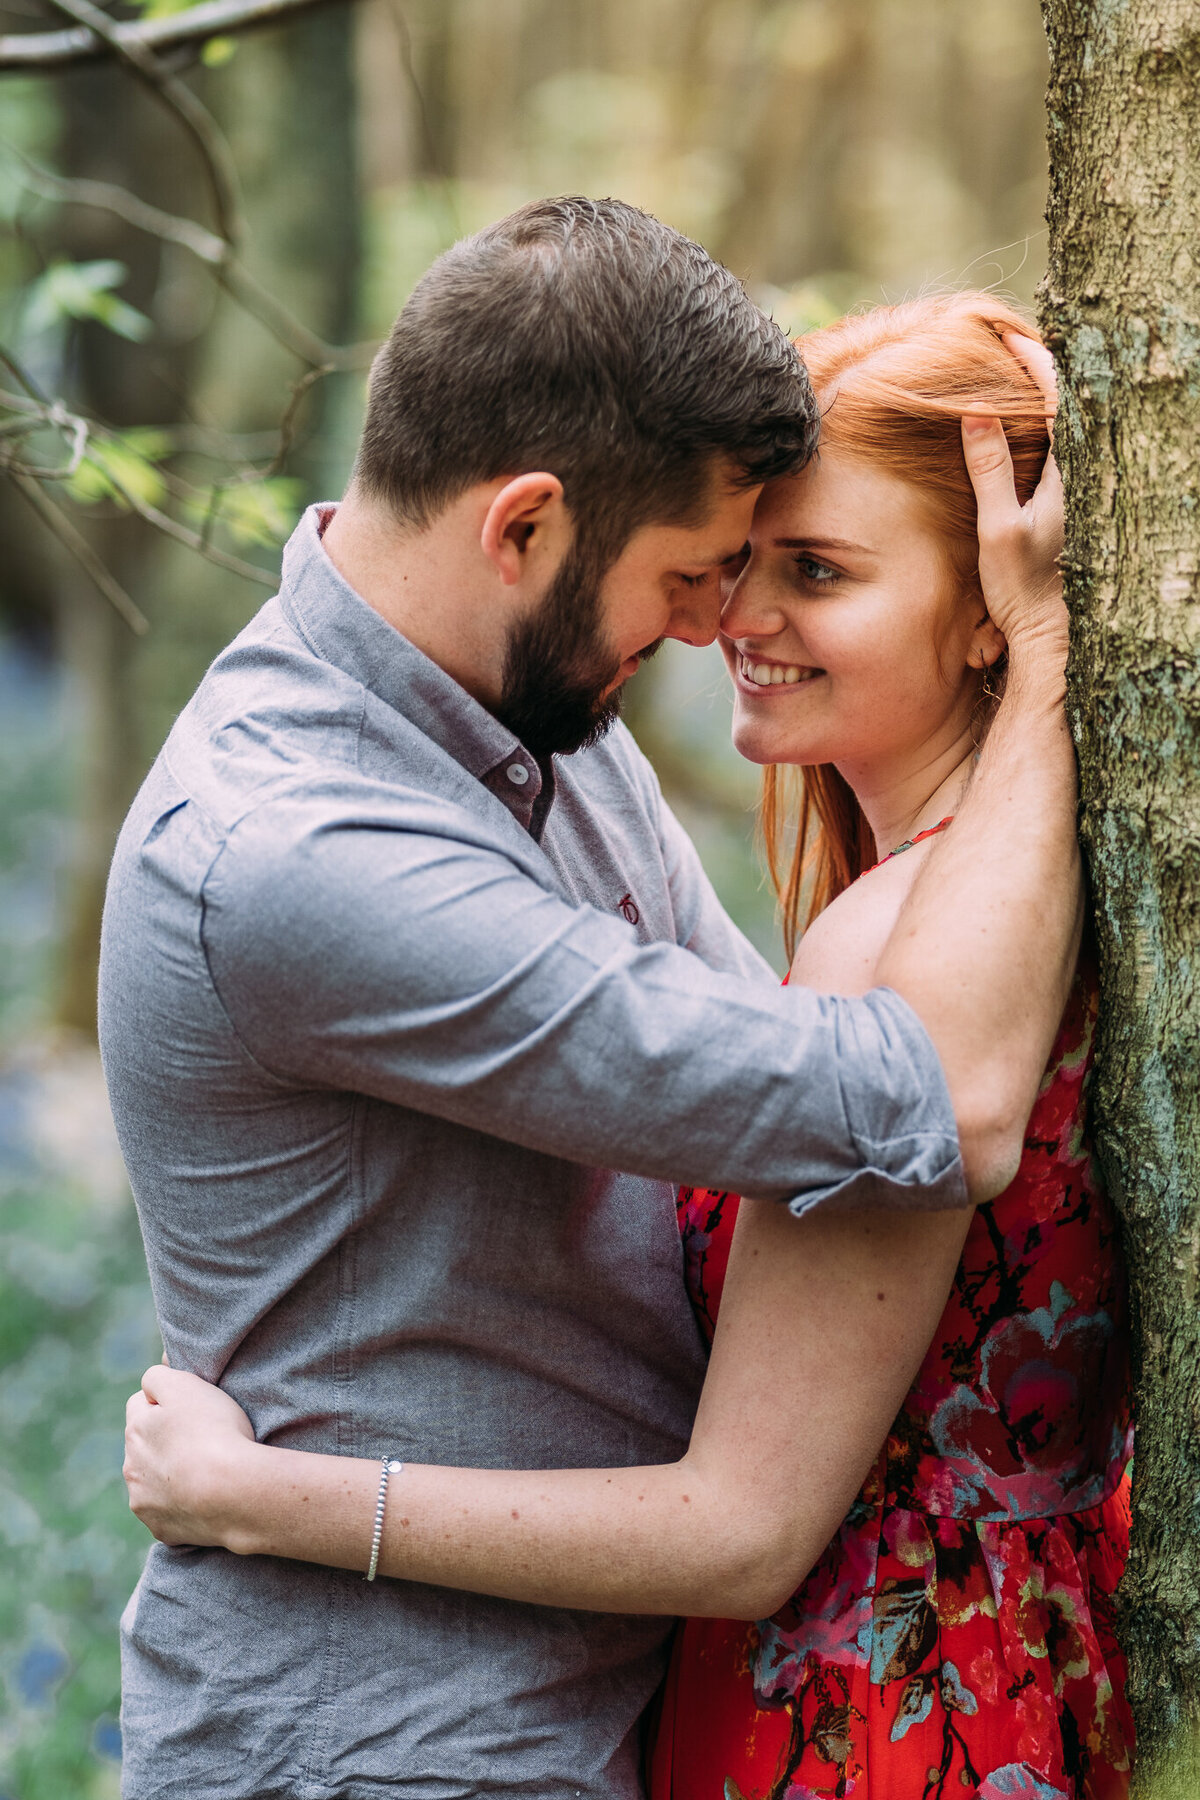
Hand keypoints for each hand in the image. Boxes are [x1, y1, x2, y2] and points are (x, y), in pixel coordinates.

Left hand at [124, 1364, 256, 1549]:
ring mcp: (143, 1501)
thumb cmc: (215, 1433)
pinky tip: (204, 1497)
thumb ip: (159, 1376)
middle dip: (163, 1439)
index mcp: (135, 1429)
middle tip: (201, 1439)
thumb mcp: (187, 1386)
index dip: (166, 1401)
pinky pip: (167, 1511)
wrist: (233, 1493)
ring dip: (168, 1473)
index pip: (139, 1402)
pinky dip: (180, 1504)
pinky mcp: (160, 1529)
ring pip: (151, 1479)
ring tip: (205, 1471)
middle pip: (143, 1443)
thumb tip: (151, 1380)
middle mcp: (131, 1466)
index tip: (191, 1409)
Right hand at [962, 331, 1065, 658]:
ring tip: (1017, 370)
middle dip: (1045, 366)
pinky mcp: (1076, 504)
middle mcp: (1085, 474)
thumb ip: (989, 466)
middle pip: (1072, 400)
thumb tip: (977, 410)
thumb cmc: (1025, 587)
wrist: (1053, 632)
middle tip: (1012, 342)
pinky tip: (1026, 423)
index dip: (1033, 359)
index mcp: (1071, 471)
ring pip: (1071, 424)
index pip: (1057, 395)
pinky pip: (1066, 447)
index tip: (1005, 336)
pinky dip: (1047, 424)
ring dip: (1046, 395)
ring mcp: (1083, 488)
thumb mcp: (999, 527)